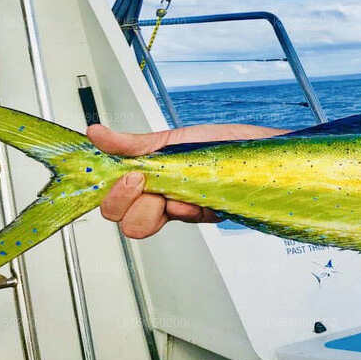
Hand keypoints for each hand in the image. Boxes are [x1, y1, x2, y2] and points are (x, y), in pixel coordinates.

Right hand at [90, 123, 288, 238]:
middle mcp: (159, 195)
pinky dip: (183, 210)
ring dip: (152, 208)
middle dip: (126, 201)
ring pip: (141, 226)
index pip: (110, 195)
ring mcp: (179, 207)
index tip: (127, 176)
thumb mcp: (174, 139)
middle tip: (144, 182)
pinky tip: (194, 199)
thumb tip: (96, 133)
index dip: (110, 192)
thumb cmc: (224, 145)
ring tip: (172, 190)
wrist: (264, 152)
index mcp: (148, 176)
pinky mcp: (201, 216)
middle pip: (119, 216)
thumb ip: (134, 144)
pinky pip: (178, 221)